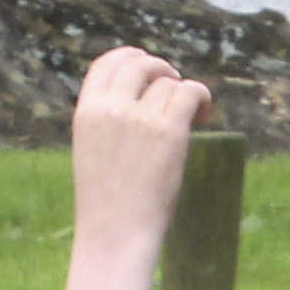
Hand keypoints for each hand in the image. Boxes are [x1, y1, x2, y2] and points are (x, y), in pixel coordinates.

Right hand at [66, 47, 210, 251]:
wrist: (116, 233)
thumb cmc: (107, 204)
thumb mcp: (93, 152)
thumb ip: (109, 121)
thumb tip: (141, 99)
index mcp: (86, 113)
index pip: (105, 65)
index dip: (128, 57)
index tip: (145, 62)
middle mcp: (111, 109)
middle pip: (139, 65)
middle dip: (159, 68)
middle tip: (172, 85)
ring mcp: (139, 118)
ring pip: (168, 84)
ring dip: (182, 92)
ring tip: (190, 112)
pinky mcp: (168, 130)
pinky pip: (190, 93)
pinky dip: (201, 97)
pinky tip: (203, 113)